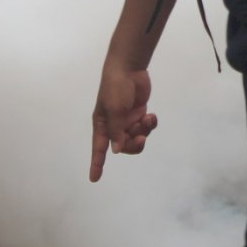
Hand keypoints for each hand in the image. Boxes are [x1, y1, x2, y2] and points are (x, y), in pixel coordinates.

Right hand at [89, 63, 157, 181]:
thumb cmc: (116, 87)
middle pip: (123, 146)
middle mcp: (113, 125)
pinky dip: (150, 123)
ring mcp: (127, 119)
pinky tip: (152, 116)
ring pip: (136, 137)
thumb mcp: (115, 109)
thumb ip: (116, 131)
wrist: (129, 68)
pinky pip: (145, 127)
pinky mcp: (139, 113)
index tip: (94, 179)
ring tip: (148, 119)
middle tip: (141, 138)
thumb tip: (116, 151)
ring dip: (144, 131)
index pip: (98, 148)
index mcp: (102, 124)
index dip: (96, 164)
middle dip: (133, 145)